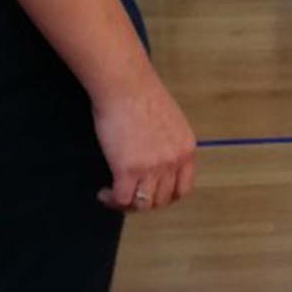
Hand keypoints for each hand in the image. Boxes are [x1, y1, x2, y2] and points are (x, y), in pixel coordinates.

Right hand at [93, 68, 196, 214]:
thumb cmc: (143, 97)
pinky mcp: (127, 169)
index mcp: (186, 150)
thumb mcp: (171, 123)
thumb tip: (159, 160)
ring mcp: (152, 167)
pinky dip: (112, 201)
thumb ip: (170, 144)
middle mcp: (173, 161)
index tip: (152, 194)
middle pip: (162, 199)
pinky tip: (104, 193)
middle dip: (145, 202)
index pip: (183, 188)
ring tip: (114, 196)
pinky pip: (122, 199)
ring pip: (143, 204)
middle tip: (129, 196)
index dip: (167, 197)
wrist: (126, 87)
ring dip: (127, 204)